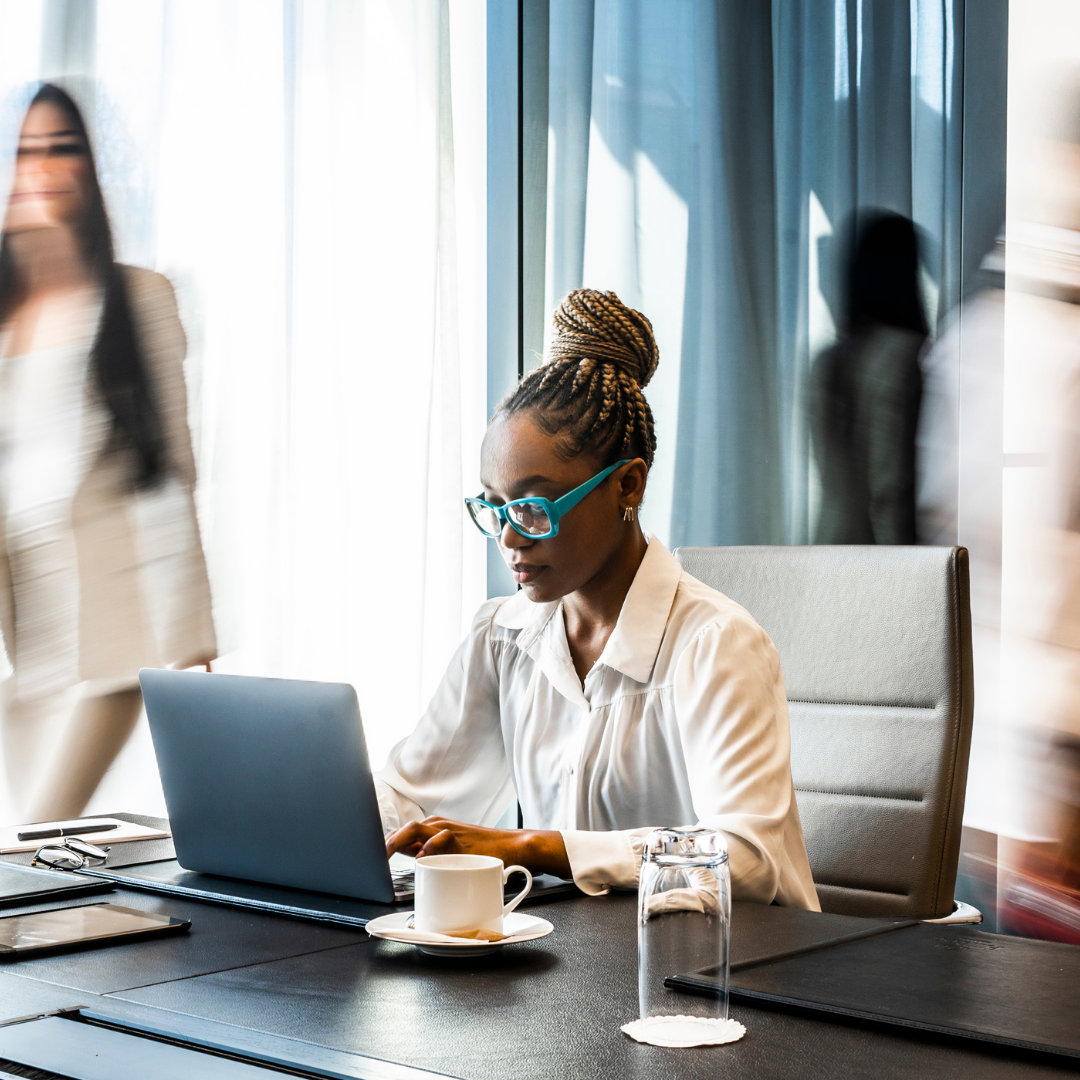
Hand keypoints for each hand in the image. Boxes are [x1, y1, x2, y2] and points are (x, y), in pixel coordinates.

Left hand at [386, 816, 570, 877]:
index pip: (403, 834)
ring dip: (399, 840)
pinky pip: (441, 839)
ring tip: (387, 854)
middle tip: (376, 859)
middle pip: (405, 829)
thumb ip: (432, 855)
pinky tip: (421, 858)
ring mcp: (450, 831)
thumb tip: (410, 861)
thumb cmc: (485, 853)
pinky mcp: (462, 839)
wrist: (515, 847)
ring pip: (416, 828)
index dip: (386, 844)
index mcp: (434, 830)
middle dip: (386, 843)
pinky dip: (428, 848)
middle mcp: (439, 827)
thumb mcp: (454, 854)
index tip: (374, 858)